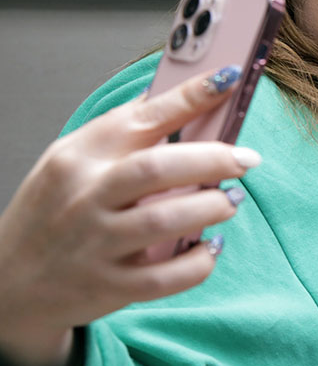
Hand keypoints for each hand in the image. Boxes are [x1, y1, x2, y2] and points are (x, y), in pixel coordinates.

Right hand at [0, 68, 260, 365]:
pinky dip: (201, 261)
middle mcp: (87, 198)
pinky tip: (211, 247)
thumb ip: (120, 135)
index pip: (142, 117)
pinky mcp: (111, 286)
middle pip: (159, 168)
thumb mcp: (70, 161)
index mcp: (80, 157)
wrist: (12, 282)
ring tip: (231, 201)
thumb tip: (176, 97)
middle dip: (214, 159)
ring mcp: (98, 244)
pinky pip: (169, 276)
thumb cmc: (54, 212)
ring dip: (213, 208)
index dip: (191, 96)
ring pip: (167, 220)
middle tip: (246, 159)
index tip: (229, 79)